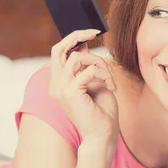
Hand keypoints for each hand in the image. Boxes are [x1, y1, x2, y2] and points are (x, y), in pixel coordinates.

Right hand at [48, 29, 118, 151]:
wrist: (103, 135)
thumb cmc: (101, 112)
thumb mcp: (95, 83)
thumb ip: (87, 66)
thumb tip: (83, 45)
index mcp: (58, 83)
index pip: (58, 53)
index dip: (73, 39)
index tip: (91, 33)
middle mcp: (54, 85)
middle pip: (58, 49)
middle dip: (77, 36)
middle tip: (95, 32)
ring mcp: (60, 89)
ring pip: (78, 58)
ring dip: (100, 63)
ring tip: (110, 78)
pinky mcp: (70, 92)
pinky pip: (89, 70)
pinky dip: (104, 75)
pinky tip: (112, 88)